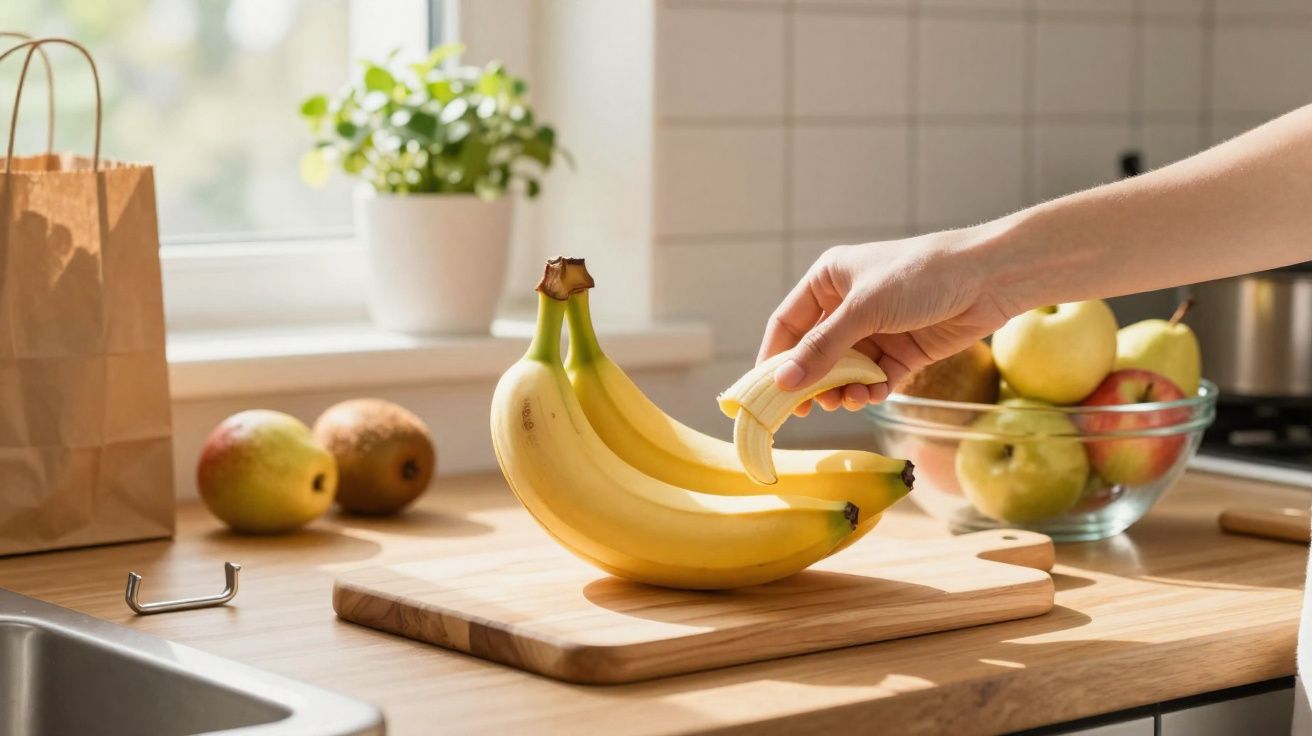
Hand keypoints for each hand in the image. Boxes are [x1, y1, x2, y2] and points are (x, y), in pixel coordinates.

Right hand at [759, 228, 1015, 414]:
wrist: (988, 279)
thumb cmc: (921, 275)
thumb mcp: (864, 309)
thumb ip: (822, 348)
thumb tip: (782, 382)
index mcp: (829, 280)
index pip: (788, 324)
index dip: (774, 357)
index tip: (765, 392)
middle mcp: (847, 305)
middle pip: (814, 352)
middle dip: (811, 381)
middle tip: (805, 409)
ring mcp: (875, 330)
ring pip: (844, 371)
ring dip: (841, 389)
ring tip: (844, 401)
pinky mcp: (902, 352)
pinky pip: (874, 379)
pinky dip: (869, 390)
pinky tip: (870, 395)